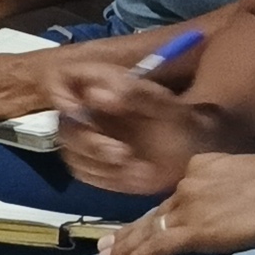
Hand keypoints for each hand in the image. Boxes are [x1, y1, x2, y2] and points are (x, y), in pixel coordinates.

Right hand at [42, 48, 215, 196]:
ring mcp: (89, 138)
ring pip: (69, 149)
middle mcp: (87, 111)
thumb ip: (133, 95)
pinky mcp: (93, 164)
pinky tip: (131, 174)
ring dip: (95, 159)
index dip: (59, 94)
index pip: (61, 79)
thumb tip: (94, 95)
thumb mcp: (164, 105)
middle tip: (119, 152)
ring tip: (129, 162)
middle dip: (86, 140)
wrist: (194, 154)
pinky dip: (103, 175)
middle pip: (62, 122)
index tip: (76, 111)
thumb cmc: (181, 122)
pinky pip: (82, 171)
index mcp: (100, 86)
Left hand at [96, 151, 254, 254]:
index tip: (139, 227)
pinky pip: (157, 248)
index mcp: (210, 166)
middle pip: (154, 211)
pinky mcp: (198, 228)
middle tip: (105, 248)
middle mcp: (194, 179)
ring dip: (126, 249)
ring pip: (149, 230)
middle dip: (129, 232)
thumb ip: (244, 197)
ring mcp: (193, 202)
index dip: (155, 216)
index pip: (175, 197)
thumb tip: (243, 216)